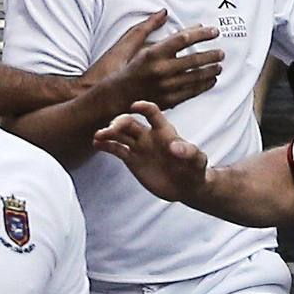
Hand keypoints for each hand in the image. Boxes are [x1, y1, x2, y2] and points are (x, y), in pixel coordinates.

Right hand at [94, 100, 208, 203]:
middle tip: (111, 129)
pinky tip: (96, 143)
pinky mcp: (133, 160)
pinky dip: (107, 146)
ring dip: (109, 133)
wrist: (187, 187)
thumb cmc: (196, 170)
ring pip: (121, 135)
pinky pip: (117, 150)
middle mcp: (150, 136)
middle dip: (120, 123)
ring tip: (98, 135)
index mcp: (165, 131)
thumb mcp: (197, 161)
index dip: (144, 107)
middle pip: (131, 123)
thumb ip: (189, 152)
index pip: (153, 114)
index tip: (134, 106)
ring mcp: (140, 147)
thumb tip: (175, 146)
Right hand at [99, 9, 223, 110]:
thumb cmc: (123, 68)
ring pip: (196, 77)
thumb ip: (149, 27)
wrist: (114, 97)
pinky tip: (211, 80)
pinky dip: (204, 85)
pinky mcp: (168, 100)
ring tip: (219, 66)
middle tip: (221, 52)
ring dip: (210, 70)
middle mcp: (161, 70)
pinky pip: (191, 92)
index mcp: (153, 54)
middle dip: (212, 55)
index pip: (183, 39)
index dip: (201, 34)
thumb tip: (165, 13)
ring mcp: (166, 87)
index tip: (213, 31)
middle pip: (194, 60)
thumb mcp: (131, 44)